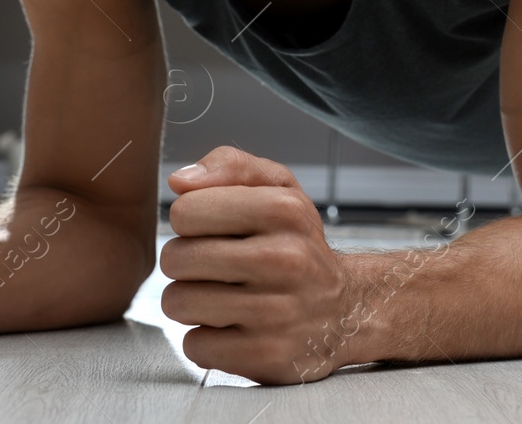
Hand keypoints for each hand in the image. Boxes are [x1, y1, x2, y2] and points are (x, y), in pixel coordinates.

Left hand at [160, 146, 355, 383]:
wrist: (346, 310)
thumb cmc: (297, 244)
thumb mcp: (279, 189)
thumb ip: (230, 166)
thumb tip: (179, 181)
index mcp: (283, 209)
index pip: (185, 212)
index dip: (191, 221)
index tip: (215, 230)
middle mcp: (284, 259)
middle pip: (175, 259)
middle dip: (186, 263)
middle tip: (216, 267)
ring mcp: (277, 312)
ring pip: (178, 303)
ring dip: (191, 302)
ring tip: (222, 296)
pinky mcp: (266, 356)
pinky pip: (194, 346)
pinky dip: (207, 339)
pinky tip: (234, 328)